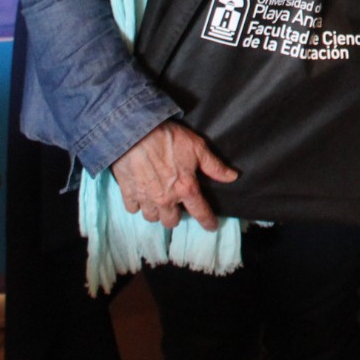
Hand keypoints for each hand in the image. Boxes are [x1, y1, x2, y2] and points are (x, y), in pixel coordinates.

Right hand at [110, 121, 237, 230]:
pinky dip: (138, 204)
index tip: (211, 227)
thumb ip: (214, 166)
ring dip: (156, 212)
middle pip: (171, 221)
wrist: (136, 133)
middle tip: (176, 205)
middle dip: (175, 216)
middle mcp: (166, 199)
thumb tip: (232, 177)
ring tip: (158, 200)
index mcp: (186, 189)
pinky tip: (141, 194)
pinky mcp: (128, 194)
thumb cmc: (169, 138)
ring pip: (151, 217)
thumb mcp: (198, 148)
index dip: (208, 221)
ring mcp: (145, 198)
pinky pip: (133, 209)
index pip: (200, 212)